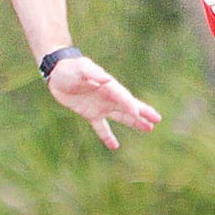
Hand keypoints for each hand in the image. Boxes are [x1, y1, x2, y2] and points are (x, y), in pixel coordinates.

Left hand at [46, 55, 161, 149]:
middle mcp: (108, 97)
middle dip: (143, 113)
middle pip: (128, 107)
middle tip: (157, 120)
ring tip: (149, 129)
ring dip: (134, 123)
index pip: (122, 97)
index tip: (137, 113)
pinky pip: (101, 127)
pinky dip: (107, 136)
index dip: (129, 105)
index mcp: (108, 86)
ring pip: (121, 117)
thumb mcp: (81, 69)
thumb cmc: (70, 68)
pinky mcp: (90, 113)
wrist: (57, 73)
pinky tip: (114, 146)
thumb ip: (94, 73)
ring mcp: (100, 106)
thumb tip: (107, 79)